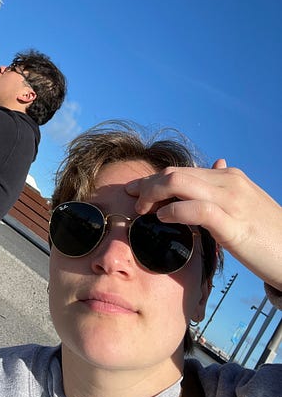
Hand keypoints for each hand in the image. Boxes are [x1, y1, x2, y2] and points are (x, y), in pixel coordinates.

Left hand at [125, 162, 281, 290]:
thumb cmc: (267, 233)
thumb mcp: (245, 203)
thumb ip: (224, 187)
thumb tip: (217, 163)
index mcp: (228, 177)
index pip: (181, 170)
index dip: (153, 179)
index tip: (135, 189)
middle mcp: (228, 182)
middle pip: (174, 173)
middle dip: (147, 184)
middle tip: (130, 198)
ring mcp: (231, 201)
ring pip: (179, 184)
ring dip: (153, 194)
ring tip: (142, 209)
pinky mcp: (233, 224)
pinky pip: (196, 209)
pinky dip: (174, 211)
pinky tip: (162, 218)